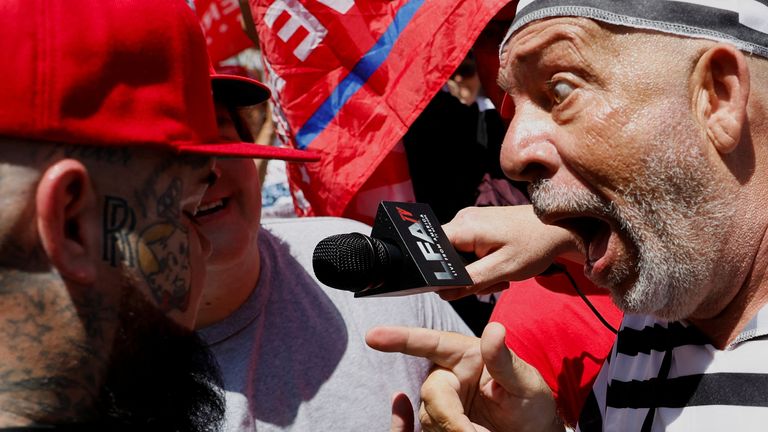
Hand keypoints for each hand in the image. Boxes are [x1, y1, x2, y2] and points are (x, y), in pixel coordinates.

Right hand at [368, 323, 563, 431]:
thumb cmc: (530, 401)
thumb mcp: (526, 381)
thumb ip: (504, 360)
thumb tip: (495, 330)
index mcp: (465, 354)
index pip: (428, 342)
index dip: (400, 338)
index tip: (373, 336)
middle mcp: (448, 374)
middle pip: (431, 391)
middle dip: (450, 416)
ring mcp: (443, 400)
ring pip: (430, 416)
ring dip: (454, 430)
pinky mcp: (441, 423)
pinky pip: (428, 431)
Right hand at [440, 205, 582, 299]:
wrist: (560, 227)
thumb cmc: (535, 245)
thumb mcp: (504, 269)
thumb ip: (471, 281)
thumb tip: (443, 292)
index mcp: (465, 227)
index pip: (431, 249)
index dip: (437, 271)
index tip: (457, 286)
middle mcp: (463, 219)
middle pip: (445, 256)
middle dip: (464, 276)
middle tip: (491, 283)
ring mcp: (471, 221)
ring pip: (458, 256)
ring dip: (476, 272)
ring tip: (501, 276)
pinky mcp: (479, 226)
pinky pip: (469, 250)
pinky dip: (481, 263)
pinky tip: (500, 267)